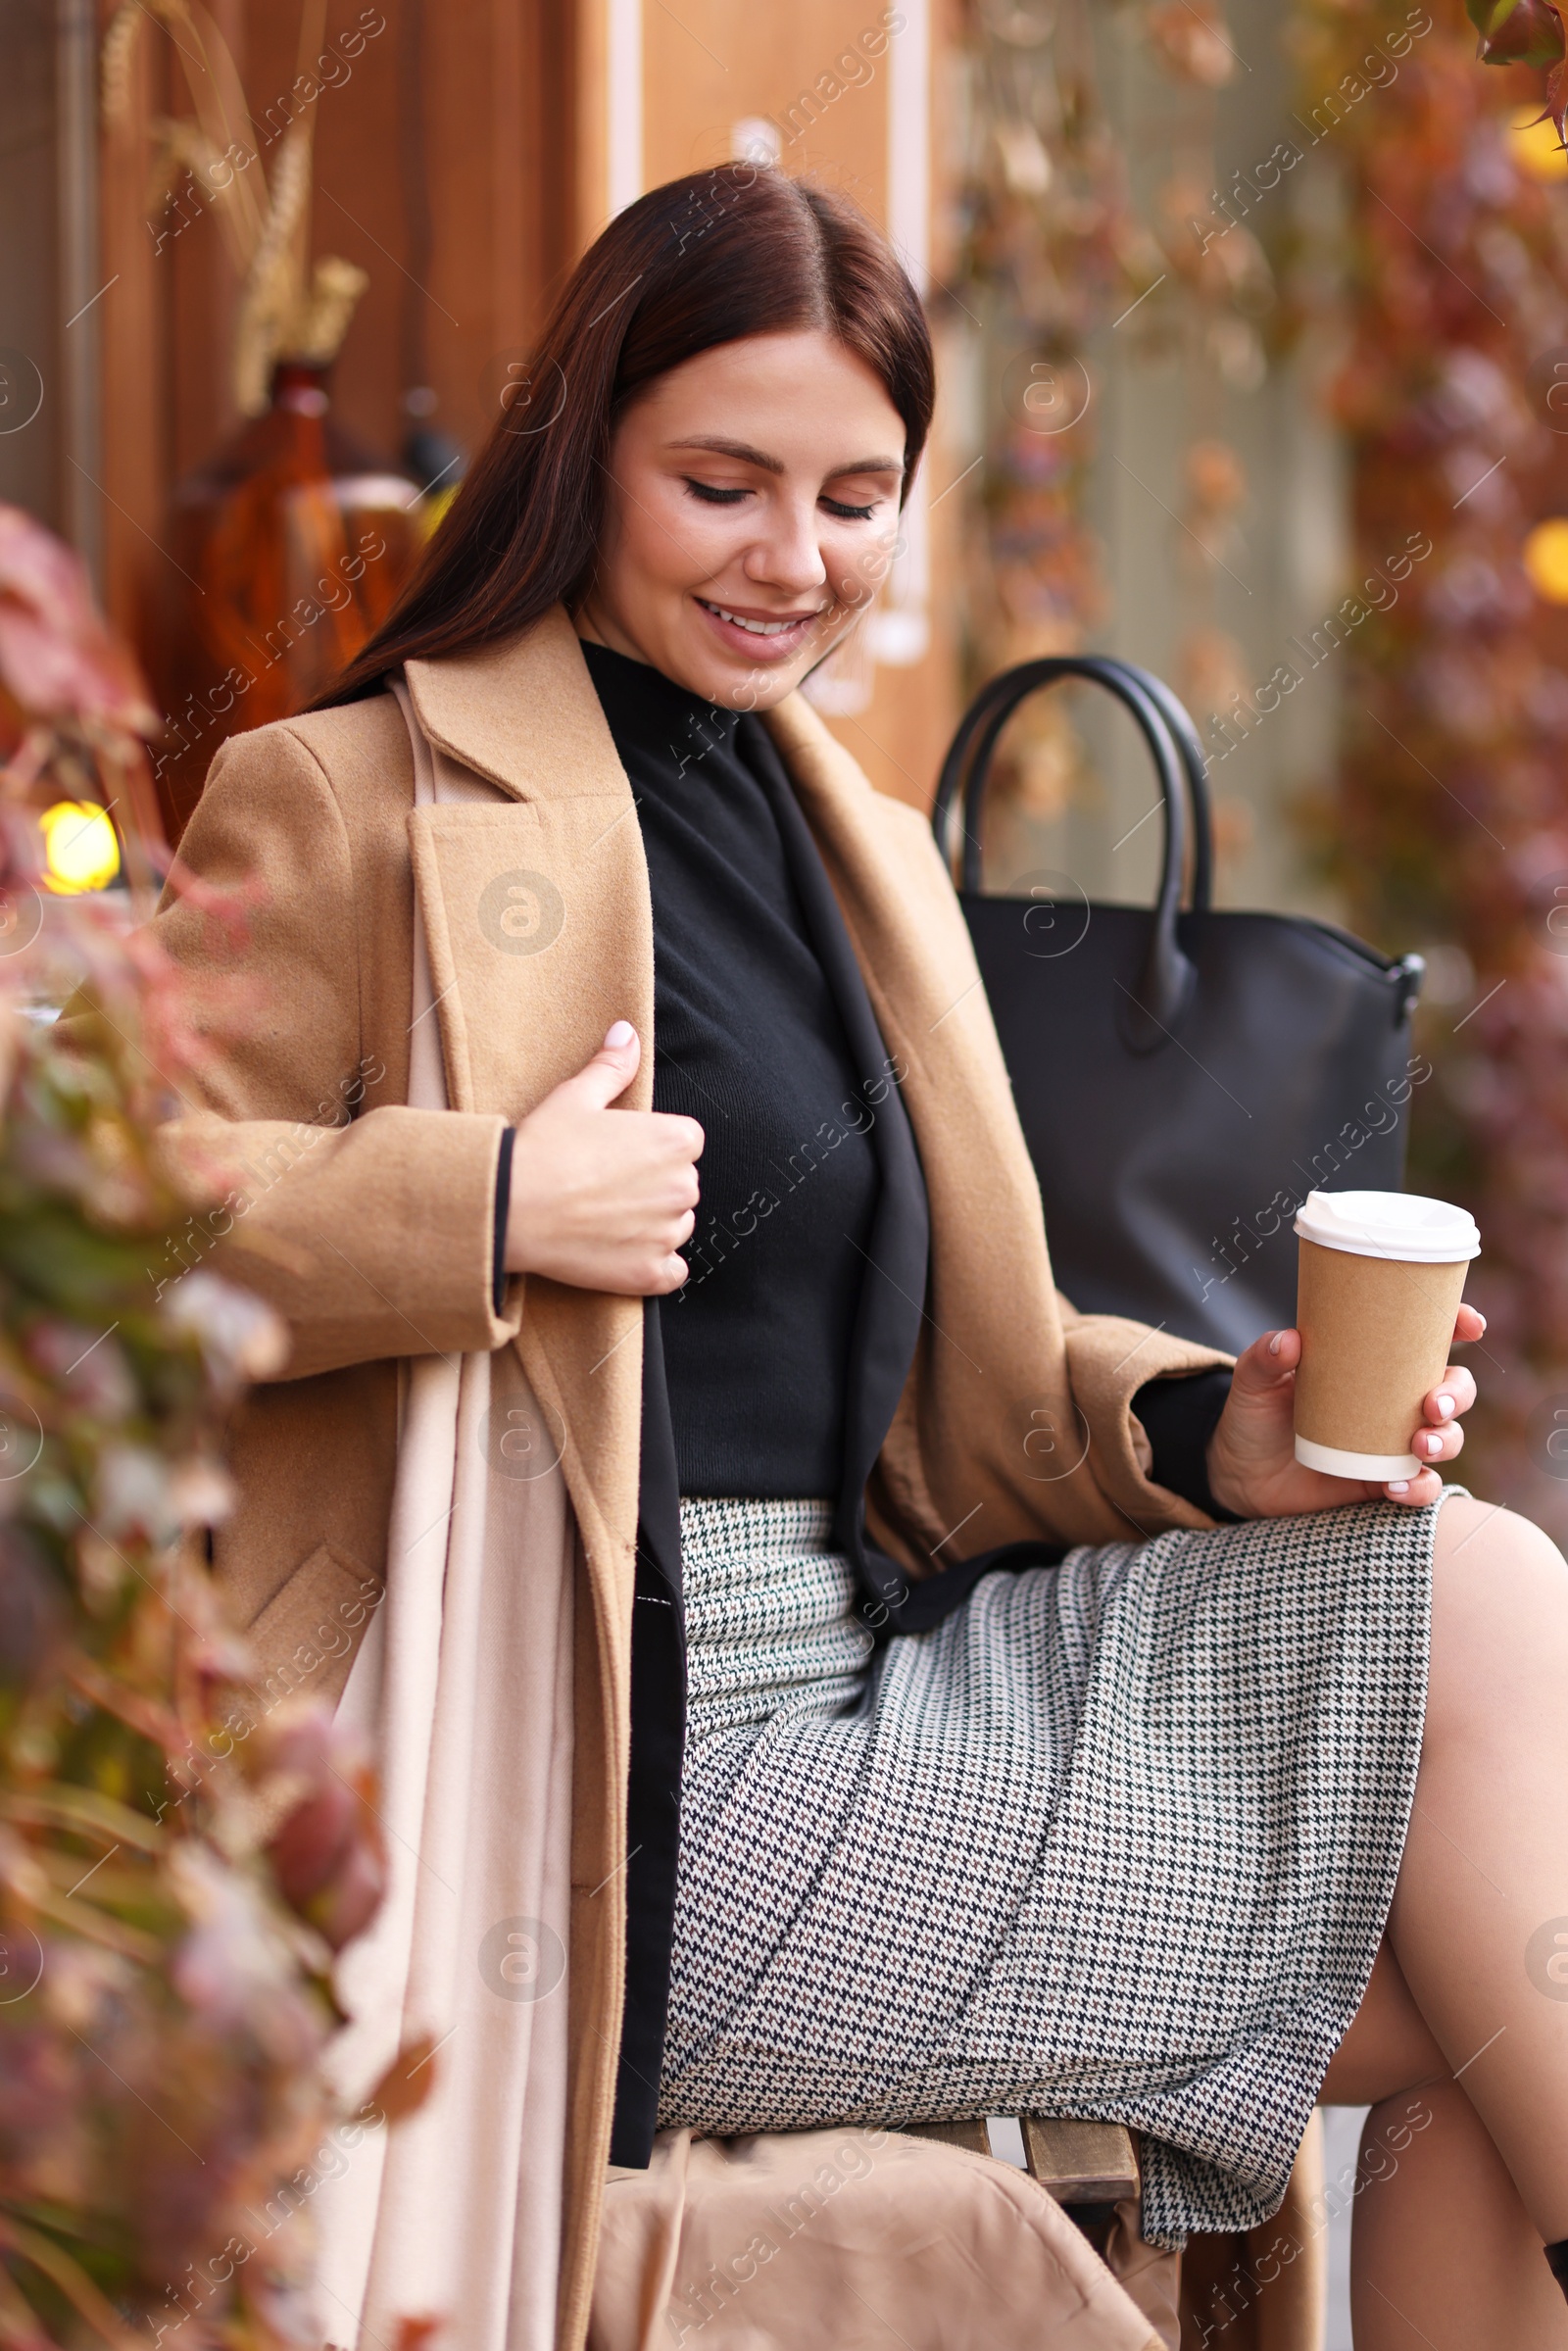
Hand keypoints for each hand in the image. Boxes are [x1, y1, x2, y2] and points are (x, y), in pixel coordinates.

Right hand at [503, 1022, 702, 1294]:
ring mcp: (668, 1233)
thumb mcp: (577, 1096)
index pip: (685, 1144)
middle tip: (603, 1186)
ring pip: (676, 1227)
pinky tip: (620, 1252)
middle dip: (652, 1186)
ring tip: (603, 1218)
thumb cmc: (543, 1147)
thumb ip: (612, 1066)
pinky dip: (653, 1265)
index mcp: (676, 1141)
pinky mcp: (650, 1272)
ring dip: (651, 1225)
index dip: (651, 1149)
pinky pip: (672, 1271)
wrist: (509, 1207)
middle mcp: (683, 1187)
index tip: (619, 1156)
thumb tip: (627, 1031)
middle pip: (681, 1185)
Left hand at [1204, 1305, 1485, 1519]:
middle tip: (1433, 1403)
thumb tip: (1289, 1341)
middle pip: (1453, 1389)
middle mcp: (1393, 1402)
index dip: (1456, 1325)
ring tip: (1418, 1444)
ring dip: (1445, 1440)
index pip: (1426, 1338)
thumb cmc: (1255, 1414)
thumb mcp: (1253, 1381)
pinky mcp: (1384, 1483)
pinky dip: (1418, 1488)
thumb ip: (1265, 1357)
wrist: (1240, 1473)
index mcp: (1371, 1363)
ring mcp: (1393, 1443)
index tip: (1468, 1324)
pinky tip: (1395, 1486)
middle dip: (1457, 1393)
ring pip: (1447, 1437)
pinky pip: (1420, 1487)